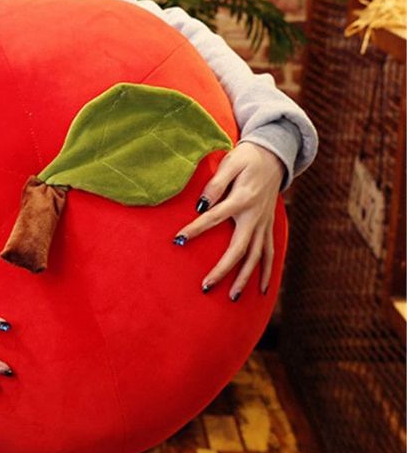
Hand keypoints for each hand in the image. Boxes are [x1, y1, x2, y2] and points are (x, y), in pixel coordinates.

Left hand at [174, 141, 284, 299]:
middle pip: (239, 249)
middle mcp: (255, 216)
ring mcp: (264, 224)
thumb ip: (216, 184)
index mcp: (242, 199)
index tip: (177, 240)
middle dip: (223, 270)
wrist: (274, 156)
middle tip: (205, 286)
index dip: (195, 229)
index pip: (214, 217)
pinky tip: (260, 291)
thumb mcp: (231, 163)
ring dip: (245, 278)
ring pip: (256, 257)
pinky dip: (267, 273)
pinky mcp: (269, 227)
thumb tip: (201, 204)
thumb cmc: (247, 158)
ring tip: (232, 297)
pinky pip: (269, 254)